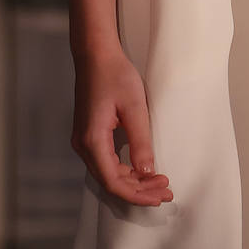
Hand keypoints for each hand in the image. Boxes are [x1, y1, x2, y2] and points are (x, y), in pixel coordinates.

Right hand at [71, 45, 173, 205]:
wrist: (95, 54)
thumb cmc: (115, 74)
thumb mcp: (134, 106)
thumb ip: (140, 141)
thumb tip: (147, 173)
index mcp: (93, 140)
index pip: (114, 182)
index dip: (138, 193)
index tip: (161, 194)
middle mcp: (83, 145)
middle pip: (110, 182)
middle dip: (139, 190)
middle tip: (166, 191)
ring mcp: (83, 140)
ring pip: (107, 173)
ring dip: (132, 181)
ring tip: (158, 182)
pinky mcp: (88, 134)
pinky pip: (105, 162)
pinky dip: (123, 170)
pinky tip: (141, 169)